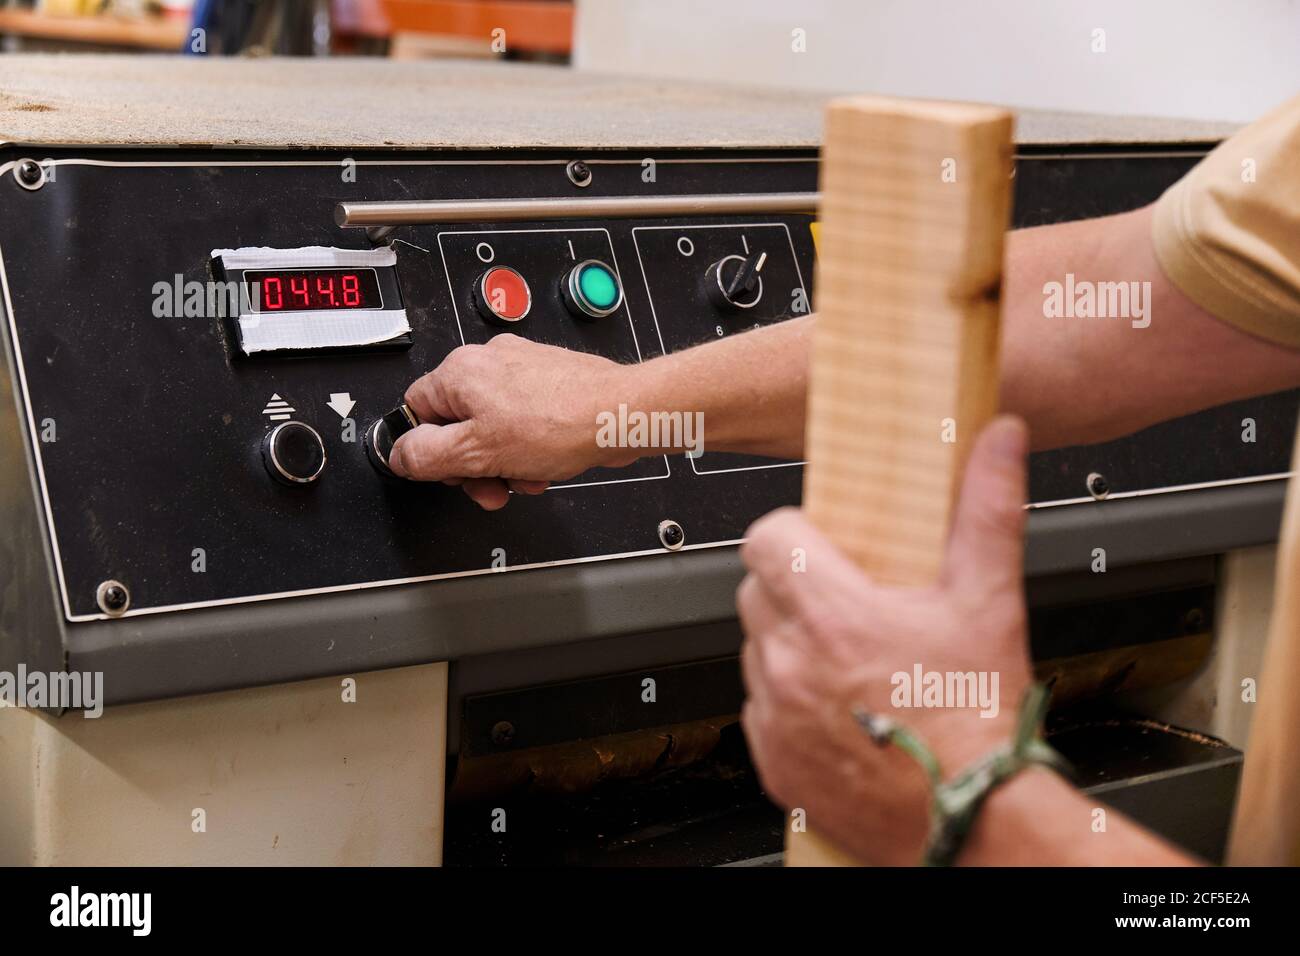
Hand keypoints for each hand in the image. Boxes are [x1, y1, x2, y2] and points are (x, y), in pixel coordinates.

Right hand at [389, 334, 635, 509]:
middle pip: (457, 423)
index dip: (429, 449)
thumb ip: (428, 456)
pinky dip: (528, 447)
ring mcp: (521, 369)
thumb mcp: (478, 453)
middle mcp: (488, 361)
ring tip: (526, 474)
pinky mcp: (548, 381)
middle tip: (491, 485)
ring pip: (492, 427)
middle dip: (474, 463)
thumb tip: (400, 455)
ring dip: (504, 461)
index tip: (449, 472)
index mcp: (460, 372)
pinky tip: (544, 463)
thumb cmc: (560, 424)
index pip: (416, 410)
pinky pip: (522, 421)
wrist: (620, 414)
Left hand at [737, 416, 1033, 864]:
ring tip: (850, 662)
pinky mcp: (772, 761)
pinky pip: (759, 710)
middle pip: (757, 592)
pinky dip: (788, 703)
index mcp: (833, 616)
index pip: (765, 539)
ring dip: (791, 646)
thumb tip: (998, 441)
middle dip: (794, 588)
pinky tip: (840, 709)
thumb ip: (987, 510)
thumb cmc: (977, 721)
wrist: (973, 819)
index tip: (821, 545)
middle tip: (846, 604)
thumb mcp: (989, 601)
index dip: (792, 534)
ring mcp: (775, 715)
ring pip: (757, 650)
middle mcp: (790, 663)